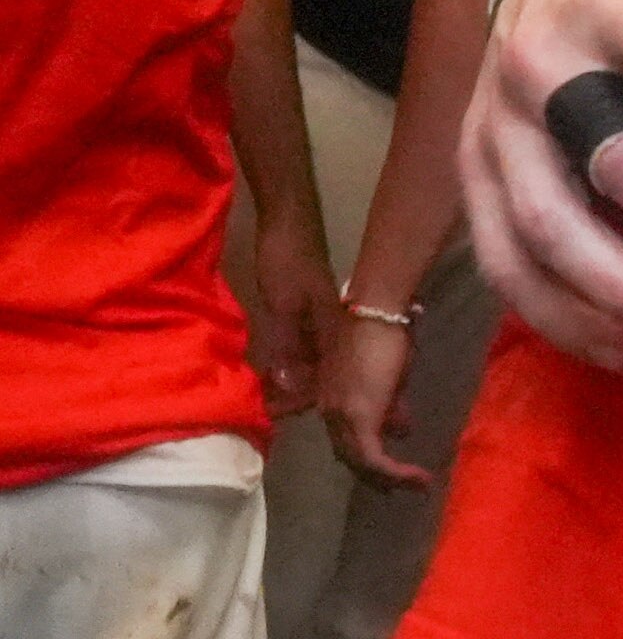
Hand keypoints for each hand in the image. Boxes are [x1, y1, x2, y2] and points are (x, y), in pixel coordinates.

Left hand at [245, 221, 344, 423]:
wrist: (289, 222)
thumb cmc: (287, 261)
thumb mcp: (283, 305)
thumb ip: (287, 345)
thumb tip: (290, 387)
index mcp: (332, 334)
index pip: (324, 381)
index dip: (302, 402)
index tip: (277, 416)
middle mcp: (332, 333)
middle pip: (324, 377)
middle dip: (304, 398)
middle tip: (273, 414)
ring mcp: (322, 323)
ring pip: (316, 365)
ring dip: (298, 383)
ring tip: (273, 400)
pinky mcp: (311, 313)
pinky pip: (307, 350)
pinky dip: (293, 365)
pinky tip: (280, 371)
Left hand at [321, 308, 432, 488]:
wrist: (376, 316)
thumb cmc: (384, 335)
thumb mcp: (388, 377)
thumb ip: (389, 404)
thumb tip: (400, 428)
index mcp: (332, 400)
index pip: (345, 439)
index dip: (365, 459)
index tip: (389, 471)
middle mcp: (330, 411)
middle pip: (349, 456)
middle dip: (376, 476)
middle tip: (401, 487)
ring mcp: (342, 415)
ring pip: (360, 462)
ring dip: (389, 478)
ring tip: (417, 484)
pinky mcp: (359, 418)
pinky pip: (374, 458)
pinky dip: (395, 472)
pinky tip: (418, 476)